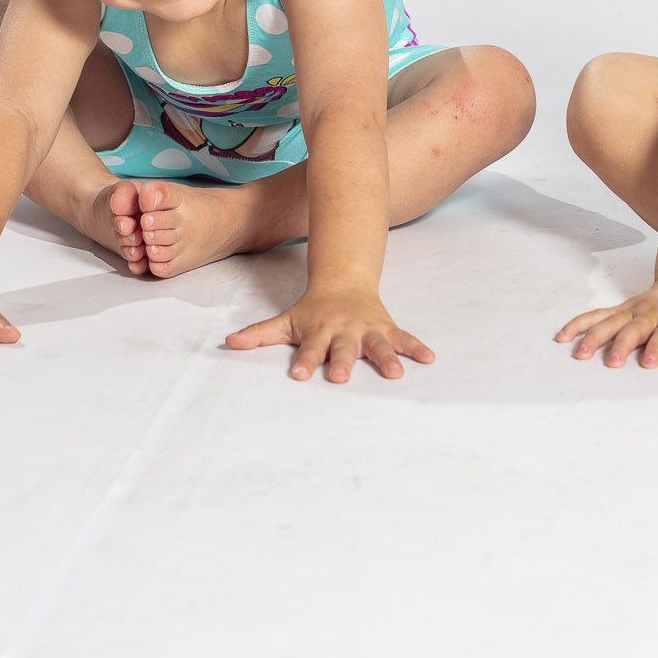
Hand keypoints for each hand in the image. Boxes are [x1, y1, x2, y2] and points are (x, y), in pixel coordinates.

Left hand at [224, 287, 434, 381]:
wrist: (344, 279)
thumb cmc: (312, 308)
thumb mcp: (286, 320)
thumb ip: (259, 334)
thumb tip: (228, 343)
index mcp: (319, 331)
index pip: (309, 349)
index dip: (305, 361)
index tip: (300, 376)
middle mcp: (344, 331)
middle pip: (343, 349)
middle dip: (343, 362)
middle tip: (341, 377)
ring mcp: (367, 329)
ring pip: (377, 345)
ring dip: (387, 358)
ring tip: (395, 374)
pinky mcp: (386, 328)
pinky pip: (403, 338)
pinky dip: (416, 347)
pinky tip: (429, 358)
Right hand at [554, 276, 657, 367]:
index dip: (657, 347)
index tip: (650, 362)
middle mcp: (648, 314)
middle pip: (632, 330)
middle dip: (621, 346)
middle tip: (611, 363)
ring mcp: (631, 311)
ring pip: (608, 323)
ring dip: (593, 337)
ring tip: (579, 354)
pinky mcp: (619, 311)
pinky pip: (596, 316)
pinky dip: (579, 324)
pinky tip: (563, 336)